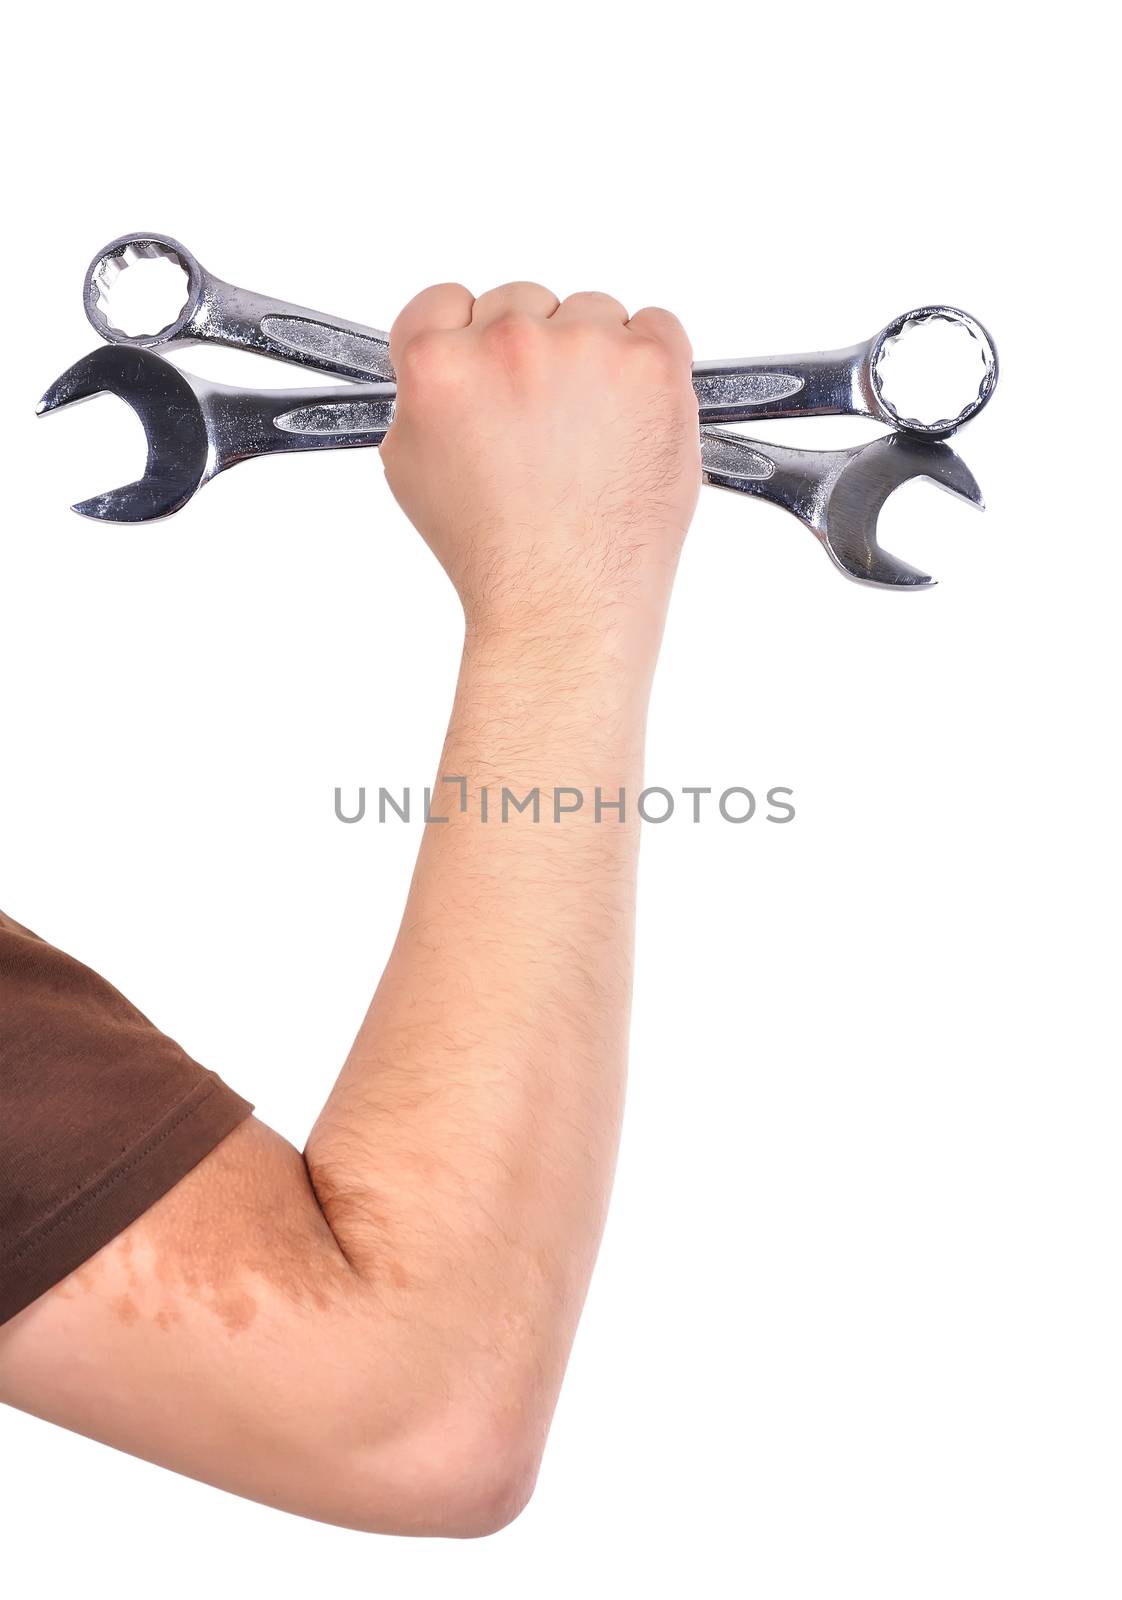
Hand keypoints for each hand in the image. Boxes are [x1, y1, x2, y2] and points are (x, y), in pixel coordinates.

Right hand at [380, 282, 699, 651]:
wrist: (564, 602)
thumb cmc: (497, 555)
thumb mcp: (412, 471)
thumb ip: (421, 398)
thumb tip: (441, 362)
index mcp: (439, 364)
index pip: (444, 304)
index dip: (465, 337)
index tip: (485, 364)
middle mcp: (509, 343)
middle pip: (521, 303)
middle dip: (531, 354)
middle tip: (544, 422)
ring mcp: (587, 348)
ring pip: (591, 314)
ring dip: (593, 358)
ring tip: (590, 436)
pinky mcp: (651, 366)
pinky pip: (657, 327)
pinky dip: (650, 365)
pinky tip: (632, 420)